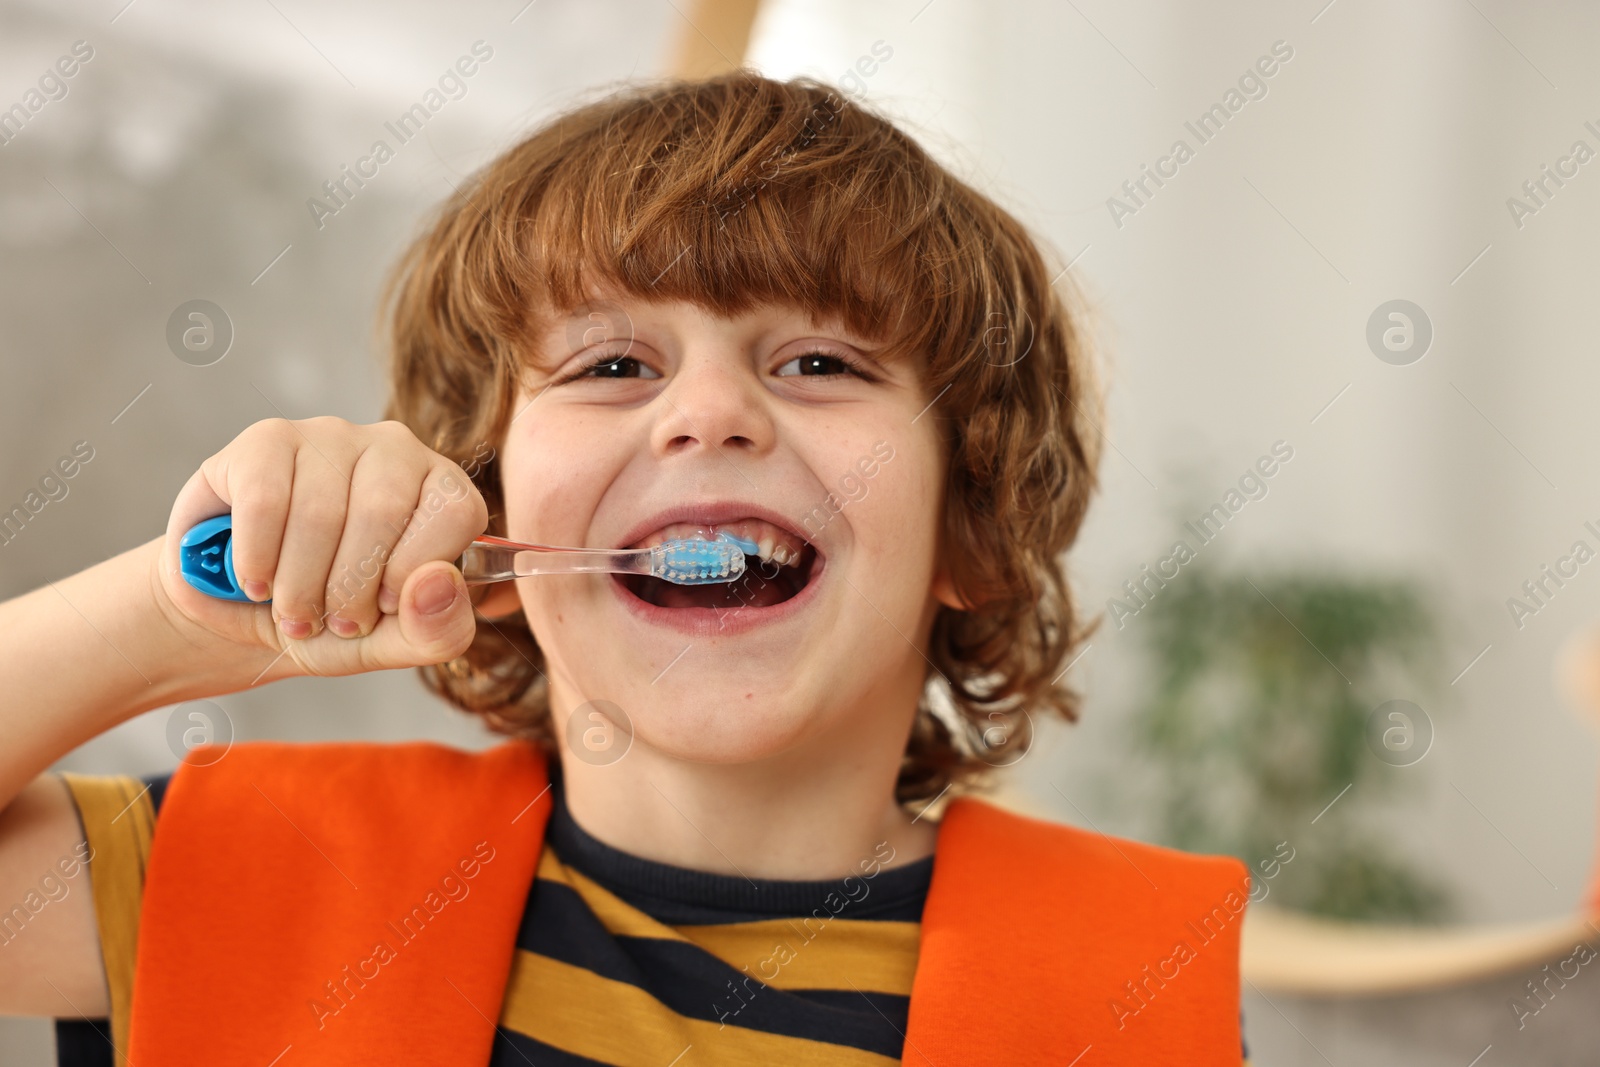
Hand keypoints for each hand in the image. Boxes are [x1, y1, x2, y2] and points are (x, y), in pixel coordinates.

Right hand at [155, 417, 487, 680]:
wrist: (249, 613)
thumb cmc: (335, 620)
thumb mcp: (393, 644)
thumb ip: (438, 629)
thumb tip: (439, 582)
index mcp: (443, 491)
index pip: (457, 512)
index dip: (415, 573)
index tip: (381, 608)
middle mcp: (395, 450)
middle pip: (382, 512)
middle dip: (349, 590)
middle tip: (330, 623)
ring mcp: (330, 436)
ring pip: (320, 512)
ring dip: (299, 585)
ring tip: (292, 611)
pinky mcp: (266, 441)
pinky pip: (265, 501)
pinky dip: (257, 558)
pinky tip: (256, 582)